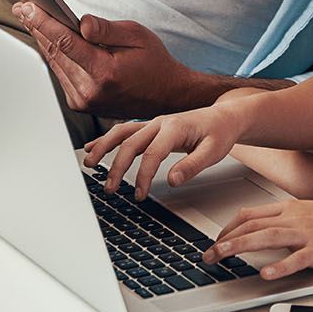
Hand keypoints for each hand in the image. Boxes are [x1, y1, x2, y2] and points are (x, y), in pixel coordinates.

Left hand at [13, 2, 201, 116]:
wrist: (165, 96)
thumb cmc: (154, 63)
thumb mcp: (137, 36)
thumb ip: (105, 29)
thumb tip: (80, 22)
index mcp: (105, 73)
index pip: (65, 43)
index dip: (43, 23)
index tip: (28, 7)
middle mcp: (89, 91)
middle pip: (54, 52)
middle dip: (36, 27)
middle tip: (22, 7)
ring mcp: (83, 100)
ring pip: (54, 63)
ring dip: (42, 39)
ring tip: (30, 18)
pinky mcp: (80, 103)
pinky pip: (60, 73)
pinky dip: (54, 54)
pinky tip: (48, 38)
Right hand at [82, 102, 246, 196]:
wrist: (224, 117)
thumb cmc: (219, 133)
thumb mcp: (214, 151)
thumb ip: (193, 165)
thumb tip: (172, 180)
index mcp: (175, 127)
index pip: (153, 153)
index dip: (143, 175)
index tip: (139, 194)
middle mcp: (160, 122)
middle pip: (131, 143)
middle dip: (117, 166)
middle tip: (109, 189)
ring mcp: (153, 124)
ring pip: (122, 133)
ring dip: (103, 147)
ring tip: (88, 163)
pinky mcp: (150, 127)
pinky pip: (124, 132)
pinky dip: (106, 139)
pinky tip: (92, 148)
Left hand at [205, 199, 312, 279]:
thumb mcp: (308, 214)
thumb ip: (285, 221)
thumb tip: (261, 231)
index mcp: (289, 208)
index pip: (249, 214)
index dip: (227, 228)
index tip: (216, 241)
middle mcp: (294, 217)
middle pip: (251, 225)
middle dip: (224, 240)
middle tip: (207, 255)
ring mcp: (307, 233)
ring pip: (266, 237)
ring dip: (239, 247)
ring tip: (221, 256)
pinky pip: (296, 258)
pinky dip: (279, 266)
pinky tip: (265, 274)